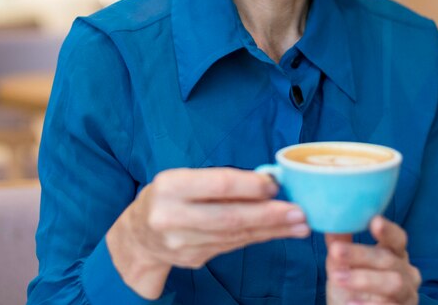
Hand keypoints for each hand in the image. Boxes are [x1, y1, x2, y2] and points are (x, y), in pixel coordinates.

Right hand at [107, 167, 309, 298]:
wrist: (138, 236)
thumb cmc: (168, 196)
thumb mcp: (183, 178)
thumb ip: (219, 180)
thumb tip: (266, 182)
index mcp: (171, 185)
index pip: (219, 185)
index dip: (250, 186)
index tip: (275, 185)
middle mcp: (173, 216)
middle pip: (230, 216)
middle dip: (269, 215)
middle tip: (299, 212)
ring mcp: (183, 243)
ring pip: (235, 235)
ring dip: (271, 230)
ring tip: (299, 224)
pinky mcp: (195, 259)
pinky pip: (232, 246)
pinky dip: (258, 238)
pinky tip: (279, 232)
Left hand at [326, 216, 420, 304]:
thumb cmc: (349, 287)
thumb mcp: (340, 264)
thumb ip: (338, 242)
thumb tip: (330, 221)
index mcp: (394, 254)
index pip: (397, 237)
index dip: (388, 229)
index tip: (374, 221)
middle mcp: (407, 272)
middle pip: (388, 259)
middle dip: (360, 254)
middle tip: (336, 251)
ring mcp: (408, 296)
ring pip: (394, 282)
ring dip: (364, 279)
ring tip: (338, 278)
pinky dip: (369, 304)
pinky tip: (351, 303)